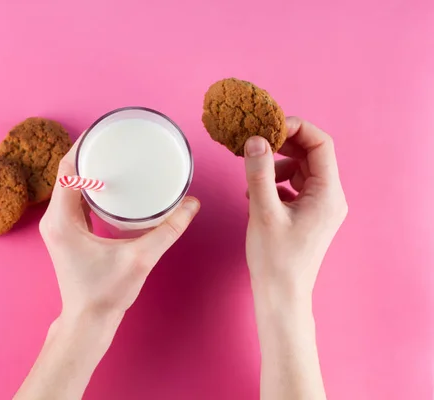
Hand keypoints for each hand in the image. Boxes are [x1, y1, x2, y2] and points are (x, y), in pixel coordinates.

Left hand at [39, 138, 200, 323]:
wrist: (88, 321)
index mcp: (62, 220)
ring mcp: (59, 226)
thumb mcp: (140, 259)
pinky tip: (107, 181)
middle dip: (88, 152)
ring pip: (69, 185)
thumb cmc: (106, 294)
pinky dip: (88, 185)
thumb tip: (191, 204)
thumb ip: (168, 230)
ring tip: (112, 153)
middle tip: (113, 138)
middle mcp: (54, 219)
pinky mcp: (68, 233)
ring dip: (87, 168)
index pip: (66, 169)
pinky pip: (74, 198)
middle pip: (66, 172)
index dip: (82, 145)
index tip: (103, 129)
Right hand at [244, 117, 347, 300]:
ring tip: (253, 179)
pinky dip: (275, 183)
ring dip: (276, 166)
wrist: (281, 295)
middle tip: (256, 144)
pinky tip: (256, 196)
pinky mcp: (307, 215)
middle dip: (283, 146)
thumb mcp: (263, 211)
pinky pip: (294, 187)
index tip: (269, 126)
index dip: (296, 129)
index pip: (321, 144)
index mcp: (328, 194)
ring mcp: (320, 207)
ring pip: (300, 170)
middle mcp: (330, 197)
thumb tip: (255, 140)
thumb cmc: (276, 260)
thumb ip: (259, 173)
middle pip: (311, 155)